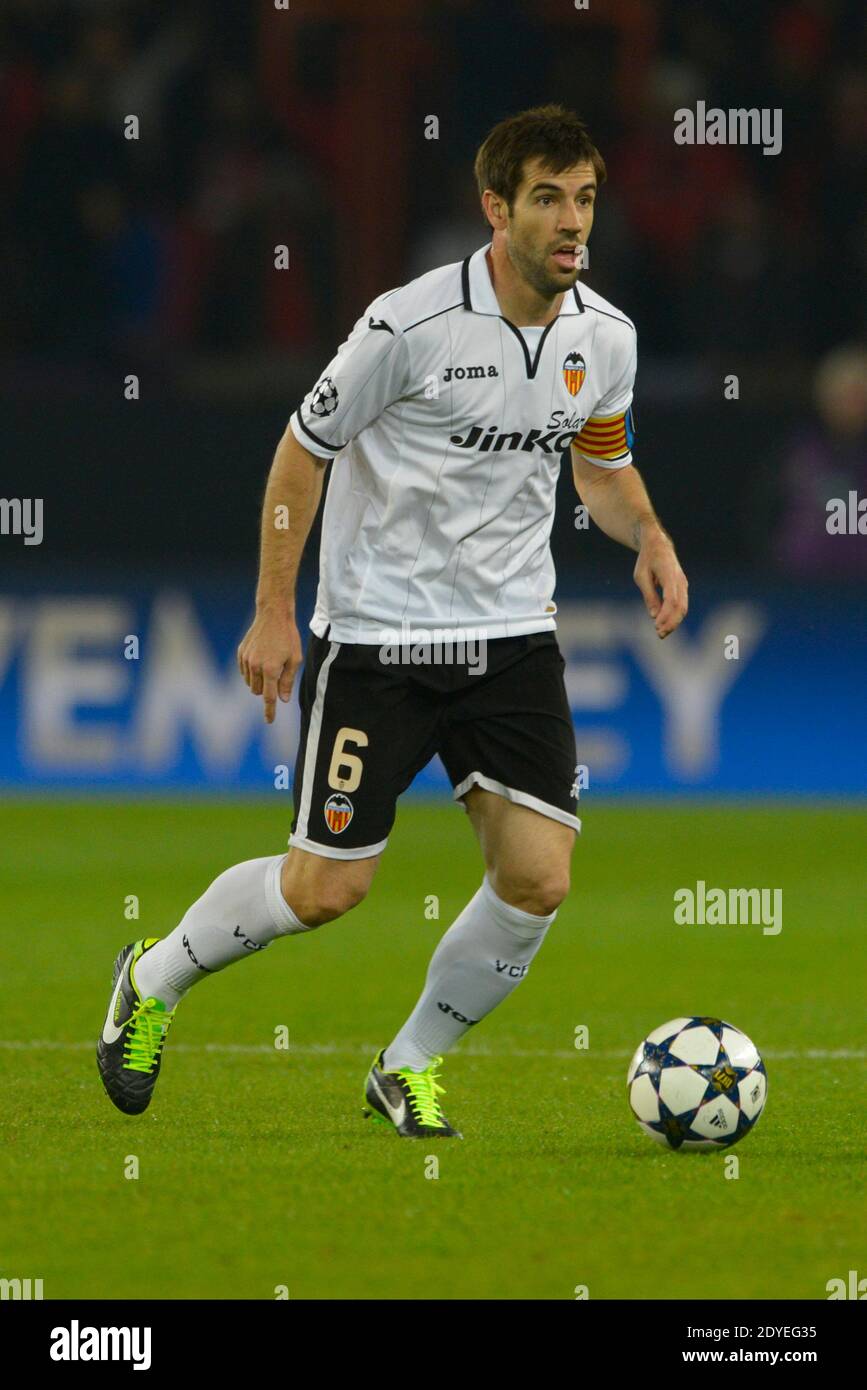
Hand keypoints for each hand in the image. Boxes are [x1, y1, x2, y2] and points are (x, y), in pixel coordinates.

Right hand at [237, 607, 302, 722]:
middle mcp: (255, 666)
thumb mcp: (294, 659)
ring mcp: (246, 660)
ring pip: (249, 682)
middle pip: (257, 691)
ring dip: (258, 681)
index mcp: (271, 670)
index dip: (269, 711)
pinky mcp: (241, 653)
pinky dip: (251, 671)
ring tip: (269, 664)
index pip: (269, 697)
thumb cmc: (288, 637)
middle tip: (277, 675)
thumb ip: (288, 681)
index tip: (269, 721)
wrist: (273, 615)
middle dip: (266, 689)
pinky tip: (260, 658)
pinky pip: (244, 671)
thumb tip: (283, 699)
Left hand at [633, 528, 688, 637]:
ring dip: (674, 622)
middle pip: (681, 606)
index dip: (665, 615)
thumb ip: (648, 595)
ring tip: (661, 633)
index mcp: (669, 574)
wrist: (658, 545)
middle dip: (671, 622)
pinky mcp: (682, 588)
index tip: (656, 626)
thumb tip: (653, 615)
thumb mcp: (641, 576)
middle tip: (660, 634)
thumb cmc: (647, 560)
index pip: (671, 599)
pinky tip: (665, 624)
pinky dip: (674, 616)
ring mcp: (683, 584)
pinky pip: (681, 604)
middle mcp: (679, 580)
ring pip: (683, 607)